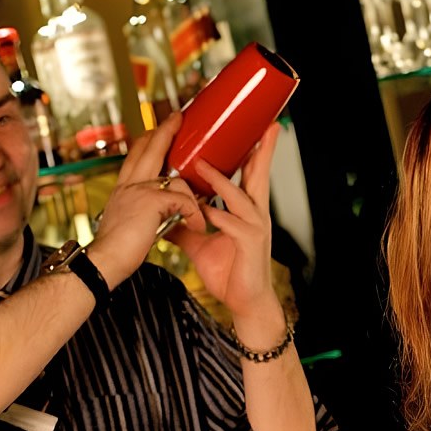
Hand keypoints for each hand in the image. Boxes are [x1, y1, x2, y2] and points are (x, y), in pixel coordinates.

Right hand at [91, 113, 205, 287]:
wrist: (105, 261)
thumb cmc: (118, 251)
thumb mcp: (131, 223)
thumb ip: (144, 211)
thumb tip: (162, 211)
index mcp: (123, 188)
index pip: (135, 156)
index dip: (147, 140)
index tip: (157, 130)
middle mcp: (129, 184)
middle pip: (149, 147)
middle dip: (165, 130)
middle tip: (178, 117)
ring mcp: (139, 190)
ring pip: (176, 177)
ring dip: (194, 197)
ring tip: (201, 215)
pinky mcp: (151, 201)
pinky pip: (184, 200)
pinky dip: (194, 214)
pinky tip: (197, 227)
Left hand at [168, 124, 282, 331]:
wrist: (244, 303)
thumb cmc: (228, 273)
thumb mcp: (200, 244)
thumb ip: (184, 225)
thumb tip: (163, 213)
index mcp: (246, 211)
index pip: (249, 175)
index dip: (249, 152)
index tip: (248, 131)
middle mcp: (255, 215)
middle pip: (259, 176)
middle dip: (262, 151)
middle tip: (267, 128)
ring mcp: (255, 229)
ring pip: (242, 197)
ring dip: (222, 181)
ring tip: (203, 167)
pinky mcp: (251, 245)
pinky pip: (234, 226)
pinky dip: (220, 217)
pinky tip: (207, 211)